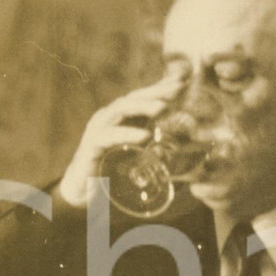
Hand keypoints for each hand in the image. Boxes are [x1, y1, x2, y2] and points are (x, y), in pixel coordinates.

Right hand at [58, 72, 185, 208]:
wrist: (84, 194)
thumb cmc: (114, 175)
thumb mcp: (140, 161)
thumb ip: (160, 155)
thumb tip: (191, 158)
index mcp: (123, 120)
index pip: (144, 98)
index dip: (162, 87)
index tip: (185, 81)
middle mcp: (110, 119)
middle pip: (134, 98)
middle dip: (156, 91)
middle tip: (178, 89)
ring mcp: (99, 130)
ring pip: (121, 110)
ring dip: (143, 107)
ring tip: (163, 107)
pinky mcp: (91, 146)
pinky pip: (109, 136)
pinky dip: (127, 134)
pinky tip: (144, 136)